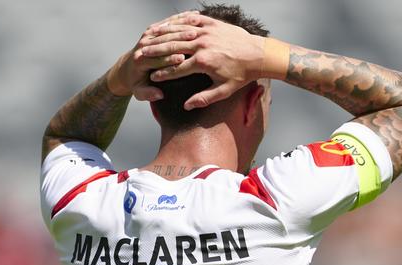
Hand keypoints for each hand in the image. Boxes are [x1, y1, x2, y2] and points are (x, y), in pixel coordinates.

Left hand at [107, 11, 201, 100]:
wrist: (127, 70)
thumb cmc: (136, 83)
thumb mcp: (139, 93)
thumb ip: (148, 94)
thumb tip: (159, 95)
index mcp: (140, 61)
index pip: (158, 59)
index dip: (170, 59)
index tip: (184, 59)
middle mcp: (143, 46)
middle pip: (164, 41)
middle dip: (179, 40)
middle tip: (194, 39)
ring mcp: (147, 36)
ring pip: (166, 29)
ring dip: (181, 27)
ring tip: (196, 27)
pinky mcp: (152, 30)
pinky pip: (167, 23)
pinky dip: (180, 19)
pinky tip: (193, 17)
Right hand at [140, 14, 265, 109]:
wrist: (258, 54)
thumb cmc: (242, 75)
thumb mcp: (224, 91)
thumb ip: (204, 98)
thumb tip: (186, 105)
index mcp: (203, 63)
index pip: (177, 69)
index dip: (163, 74)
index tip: (152, 77)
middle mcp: (203, 45)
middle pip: (173, 49)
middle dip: (156, 53)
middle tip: (142, 56)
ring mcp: (207, 32)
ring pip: (179, 33)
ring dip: (163, 36)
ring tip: (150, 39)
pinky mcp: (212, 24)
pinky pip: (191, 21)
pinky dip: (179, 23)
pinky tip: (169, 25)